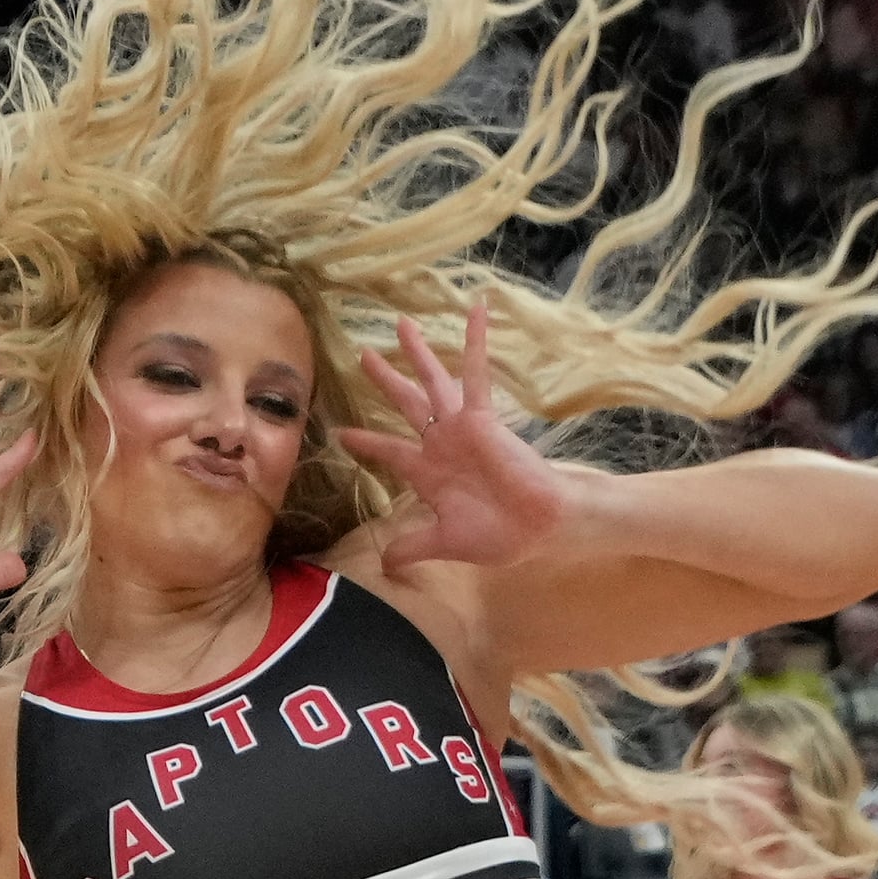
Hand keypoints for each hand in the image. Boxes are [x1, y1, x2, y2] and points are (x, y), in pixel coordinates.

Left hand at [337, 304, 565, 570]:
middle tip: (363, 354)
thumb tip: (384, 567)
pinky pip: (476, 374)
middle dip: (385, 379)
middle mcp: (440, 444)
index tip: (340, 433)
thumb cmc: (498, 534)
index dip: (365, 442)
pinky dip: (475, 343)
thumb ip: (412, 547)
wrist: (537, 527)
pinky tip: (475, 311)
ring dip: (418, 354)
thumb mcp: (443, 543)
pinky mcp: (483, 418)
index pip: (388, 452)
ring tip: (401, 324)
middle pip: (405, 403)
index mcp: (428, 472)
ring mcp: (460, 428)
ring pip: (432, 382)